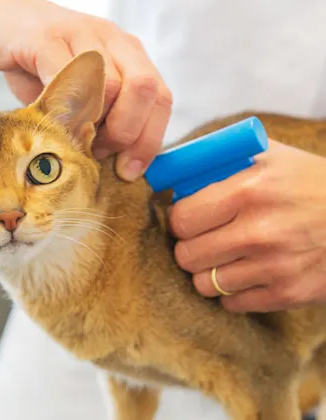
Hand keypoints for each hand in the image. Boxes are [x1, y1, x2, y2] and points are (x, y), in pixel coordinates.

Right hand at [0, 0, 171, 180]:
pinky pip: (67, 78)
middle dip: (125, 133)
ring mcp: (82, 35)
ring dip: (93, 125)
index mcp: (129, 56)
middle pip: (145, 89)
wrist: (0, 23)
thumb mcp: (81, 95)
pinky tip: (51, 119)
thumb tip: (116, 164)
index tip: (129, 171)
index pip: (160, 99)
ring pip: (110, 86)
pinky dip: (63, 109)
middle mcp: (113, 40)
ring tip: (72, 136)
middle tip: (98, 150)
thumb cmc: (43, 66)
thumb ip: (102, 121)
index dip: (149, 141)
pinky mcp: (46, 38)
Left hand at [168, 140, 325, 311]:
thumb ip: (222, 160)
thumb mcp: (271, 155)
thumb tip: (176, 172)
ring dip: (207, 271)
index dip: (178, 220)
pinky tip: (244, 273)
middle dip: (189, 247)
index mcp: (249, 191)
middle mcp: (259, 232)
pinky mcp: (288, 294)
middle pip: (187, 255)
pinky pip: (231, 303)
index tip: (186, 219)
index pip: (182, 219)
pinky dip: (231, 291)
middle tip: (201, 239)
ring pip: (204, 284)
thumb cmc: (311, 182)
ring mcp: (274, 267)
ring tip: (222, 257)